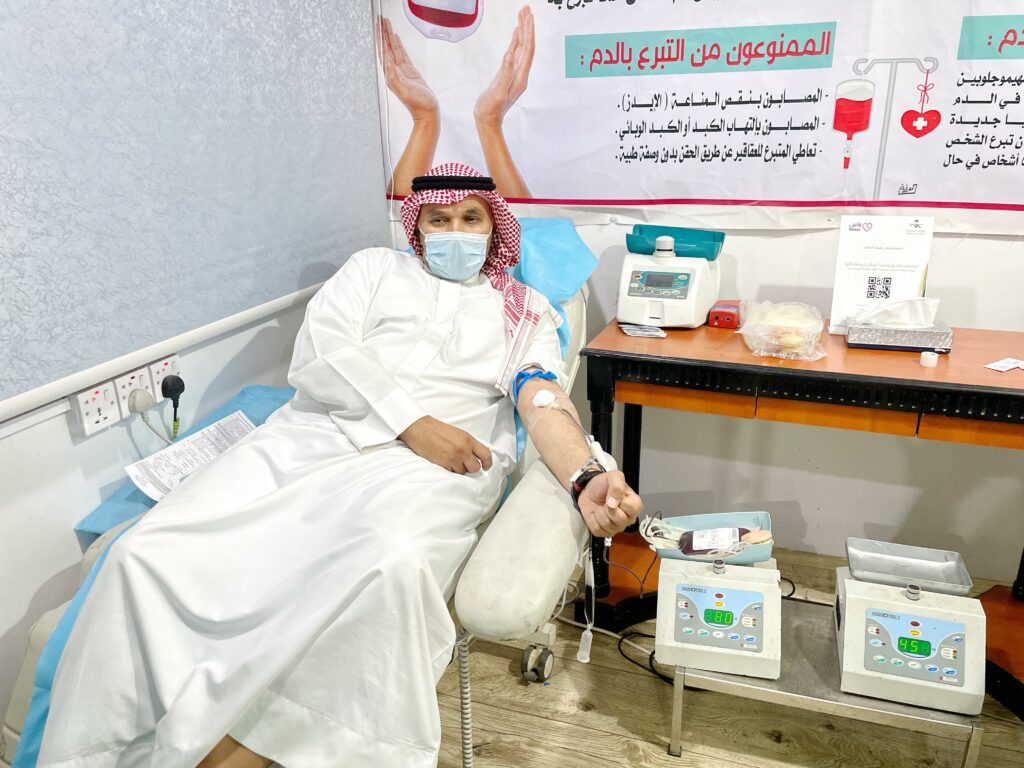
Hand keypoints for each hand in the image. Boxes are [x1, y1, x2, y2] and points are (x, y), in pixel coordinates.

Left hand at [379, 17, 437, 120]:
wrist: (427, 112)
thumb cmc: (417, 104)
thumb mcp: (404, 91)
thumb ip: (394, 78)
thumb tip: (387, 64)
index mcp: (390, 74)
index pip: (383, 51)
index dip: (381, 38)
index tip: (378, 26)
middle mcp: (394, 71)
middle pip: (387, 47)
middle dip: (383, 33)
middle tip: (381, 20)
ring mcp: (402, 70)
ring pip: (394, 49)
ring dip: (390, 37)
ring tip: (386, 25)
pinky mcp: (410, 71)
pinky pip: (402, 54)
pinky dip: (398, 45)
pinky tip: (396, 40)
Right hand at [399, 416, 493, 473]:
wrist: (420, 429)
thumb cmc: (438, 430)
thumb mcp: (459, 433)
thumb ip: (469, 444)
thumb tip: (478, 456)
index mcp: (468, 440)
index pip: (486, 454)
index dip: (488, 463)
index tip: (486, 466)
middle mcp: (463, 450)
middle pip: (475, 468)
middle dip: (471, 467)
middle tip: (465, 464)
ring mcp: (453, 458)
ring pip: (463, 472)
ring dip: (459, 469)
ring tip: (451, 460)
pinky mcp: (443, 465)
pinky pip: (451, 474)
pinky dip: (450, 470)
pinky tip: (445, 462)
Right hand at [474, 6, 534, 126]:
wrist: (488, 121)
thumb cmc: (491, 110)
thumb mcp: (497, 93)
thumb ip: (504, 75)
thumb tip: (509, 56)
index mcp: (520, 77)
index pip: (527, 50)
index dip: (528, 32)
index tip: (528, 17)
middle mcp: (520, 73)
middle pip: (527, 45)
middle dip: (528, 26)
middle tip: (526, 9)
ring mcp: (515, 72)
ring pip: (522, 48)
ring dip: (523, 31)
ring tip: (523, 15)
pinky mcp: (508, 73)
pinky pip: (515, 53)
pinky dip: (516, 41)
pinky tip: (517, 32)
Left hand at [577, 471, 642, 537]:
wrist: (587, 490)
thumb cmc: (603, 484)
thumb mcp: (613, 476)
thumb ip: (617, 485)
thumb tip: (614, 503)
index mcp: (634, 505)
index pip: (634, 508)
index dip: (622, 501)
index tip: (615, 495)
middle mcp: (628, 518)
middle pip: (621, 519)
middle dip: (609, 508)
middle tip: (607, 501)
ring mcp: (616, 527)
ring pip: (608, 525)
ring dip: (600, 513)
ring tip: (601, 506)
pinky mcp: (604, 532)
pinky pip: (598, 529)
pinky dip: (593, 519)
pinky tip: (596, 513)